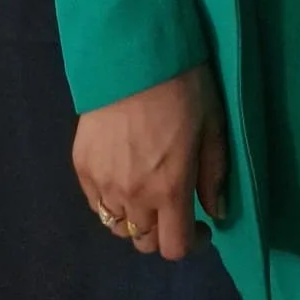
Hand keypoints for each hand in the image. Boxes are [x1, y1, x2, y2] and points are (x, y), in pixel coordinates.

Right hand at [73, 63, 225, 260]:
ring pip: (118, 226)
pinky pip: (96, 203)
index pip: (174, 247)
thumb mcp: (212, 125)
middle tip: (174, 204)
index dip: (191, 243)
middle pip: (143, 241)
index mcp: (169, 189)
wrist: (133, 53)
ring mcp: (103, 184)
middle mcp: (133, 196)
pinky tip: (123, 176)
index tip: (201, 226)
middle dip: (163, 230)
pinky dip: (111, 200)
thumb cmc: (183, 85)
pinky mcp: (82, 167)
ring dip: (136, 218)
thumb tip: (216, 212)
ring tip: (147, 191)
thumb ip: (214, 174)